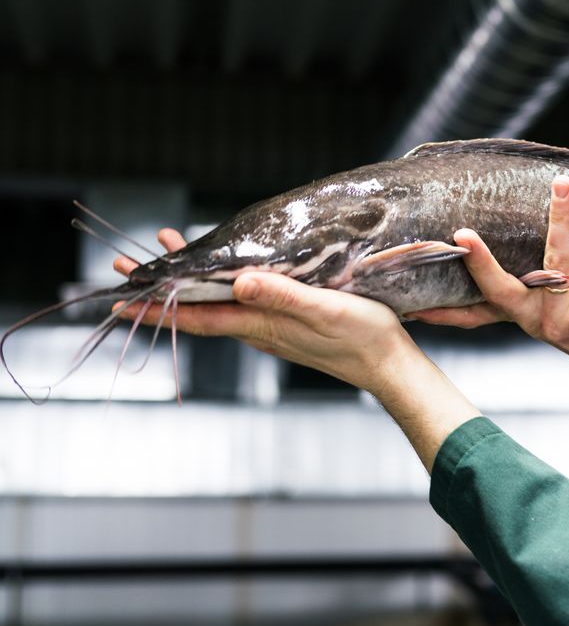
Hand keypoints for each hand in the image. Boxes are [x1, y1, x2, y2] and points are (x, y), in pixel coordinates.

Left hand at [113, 229, 415, 394]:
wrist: (389, 365)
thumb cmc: (364, 336)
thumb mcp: (326, 310)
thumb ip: (283, 296)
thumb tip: (238, 284)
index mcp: (262, 325)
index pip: (197, 316)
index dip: (157, 308)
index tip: (122, 298)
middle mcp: (259, 330)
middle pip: (198, 310)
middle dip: (162, 289)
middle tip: (128, 265)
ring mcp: (272, 330)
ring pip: (218, 306)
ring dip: (189, 284)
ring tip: (170, 259)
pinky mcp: (287, 326)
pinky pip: (241, 307)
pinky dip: (220, 289)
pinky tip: (226, 278)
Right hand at [410, 176, 568, 471]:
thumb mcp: (559, 316)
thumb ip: (541, 290)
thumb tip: (534, 250)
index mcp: (524, 317)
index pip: (474, 314)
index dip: (443, 310)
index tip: (411, 305)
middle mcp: (537, 318)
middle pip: (498, 288)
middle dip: (478, 261)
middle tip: (461, 234)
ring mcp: (563, 316)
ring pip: (556, 260)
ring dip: (560, 218)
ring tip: (562, 183)